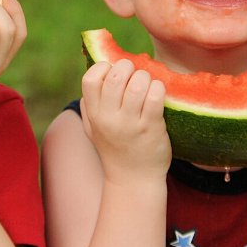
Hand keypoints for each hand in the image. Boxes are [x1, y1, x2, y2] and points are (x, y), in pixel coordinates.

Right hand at [80, 59, 170, 184]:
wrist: (134, 180)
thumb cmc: (114, 149)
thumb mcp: (93, 129)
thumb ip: (88, 105)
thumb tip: (95, 75)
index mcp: (94, 114)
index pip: (90, 78)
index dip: (102, 67)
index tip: (112, 72)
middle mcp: (109, 118)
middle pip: (115, 76)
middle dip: (127, 67)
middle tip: (134, 73)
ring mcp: (130, 123)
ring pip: (137, 84)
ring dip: (144, 77)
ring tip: (147, 83)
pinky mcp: (151, 127)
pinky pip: (155, 97)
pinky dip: (158, 87)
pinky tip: (157, 92)